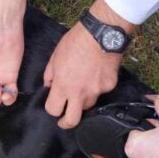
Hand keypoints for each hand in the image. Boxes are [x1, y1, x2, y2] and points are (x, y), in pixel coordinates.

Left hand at [44, 0, 133, 128]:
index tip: (53, 107)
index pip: (53, 110)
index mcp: (63, 86)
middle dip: (66, 123)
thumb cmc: (75, 42)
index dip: (51, 109)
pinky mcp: (109, 86)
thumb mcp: (55, 56)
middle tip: (64, 120)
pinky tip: (96, 73)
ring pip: (88, 105)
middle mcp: (80, 93)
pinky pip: (101, 92)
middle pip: (72, 121)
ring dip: (82, 100)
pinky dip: (97, 86)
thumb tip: (49, 86)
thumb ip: (50, 75)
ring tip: (82, 85)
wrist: (101, 34)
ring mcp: (96, 91)